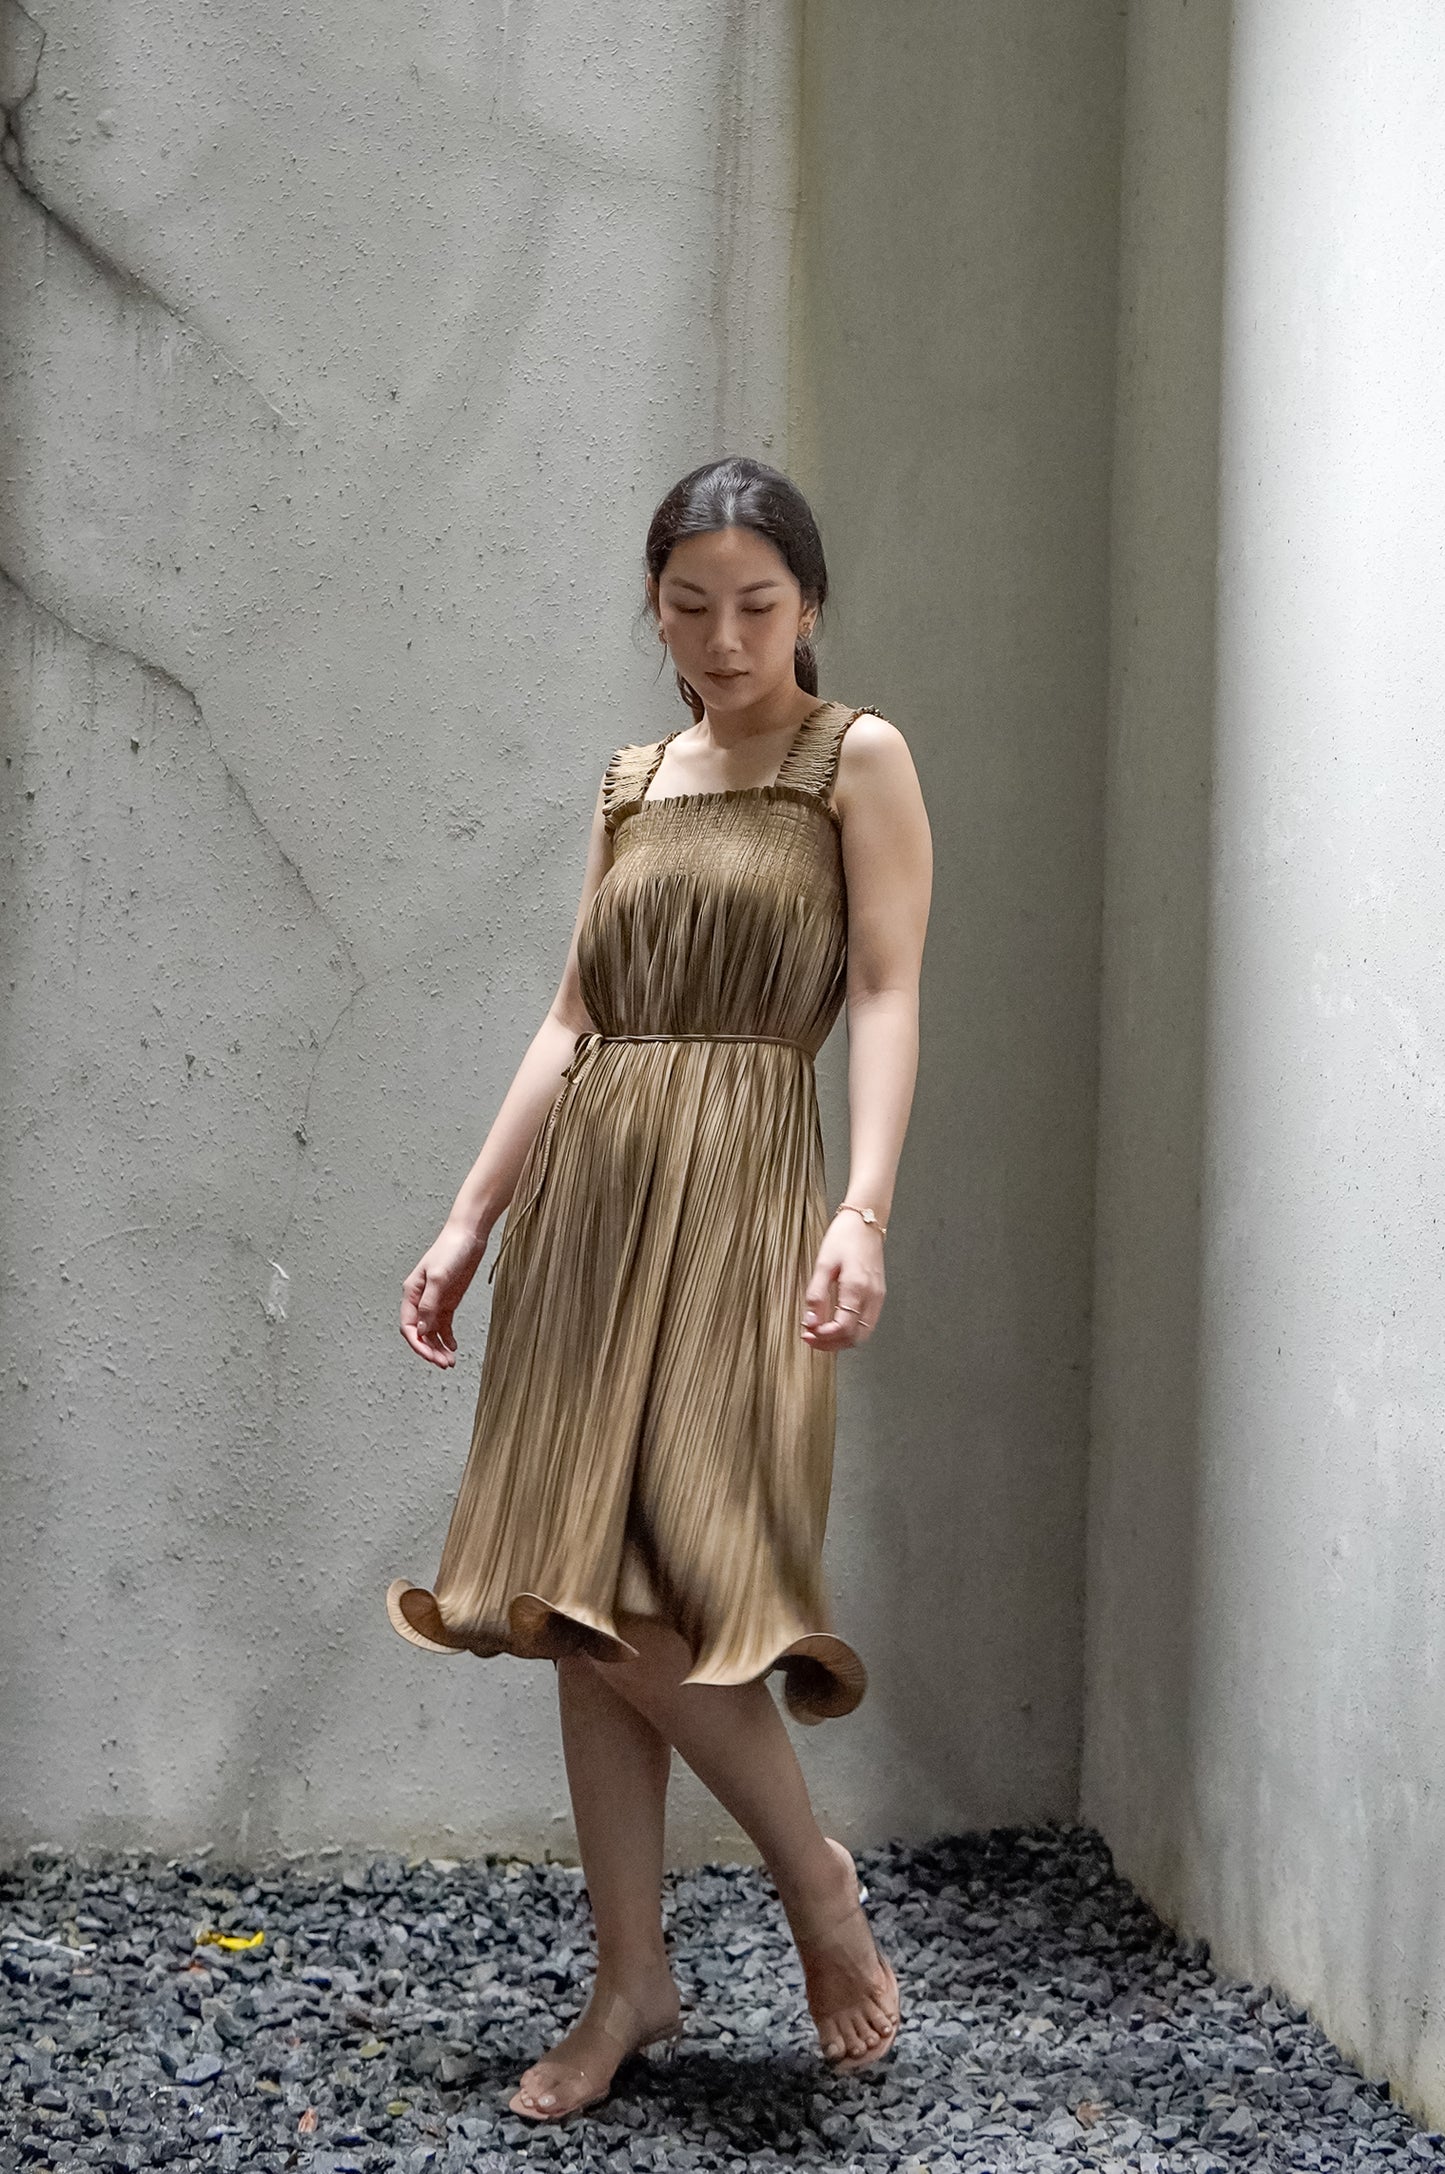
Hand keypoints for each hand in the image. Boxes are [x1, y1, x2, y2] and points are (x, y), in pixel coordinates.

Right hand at [400, 1221, 487, 1367]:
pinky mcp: (448, 1300)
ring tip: (450, 1361)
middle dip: (430, 1350)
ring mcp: (435, 1300)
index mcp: (411, 1292)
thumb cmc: (451, 1250)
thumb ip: (429, 1304)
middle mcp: (420, 1299)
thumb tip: (421, 1329)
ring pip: (431, 1331)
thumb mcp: (440, 1277)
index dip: (417, 1344)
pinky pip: (443, 1325)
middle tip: (444, 1364)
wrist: (469, 1235)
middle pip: (419, 1333)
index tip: (430, 1357)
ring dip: (438, 1347)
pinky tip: (453, 1347)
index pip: (408, 1326)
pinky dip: (447, 1338)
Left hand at [801, 1215, 884, 1349]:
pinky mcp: (878, 1295)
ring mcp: (877, 1297)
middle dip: (831, 1344)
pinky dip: (850, 1331)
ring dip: (841, 1340)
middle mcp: (872, 1296)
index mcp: (857, 1287)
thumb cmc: (844, 1238)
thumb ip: (816, 1295)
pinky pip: (866, 1323)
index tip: (808, 1332)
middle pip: (855, 1337)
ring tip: (820, 1334)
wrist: (865, 1222)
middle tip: (810, 1338)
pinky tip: (835, 1325)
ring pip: (862, 1334)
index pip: (843, 1327)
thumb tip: (810, 1321)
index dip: (824, 1336)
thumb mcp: (823, 1264)